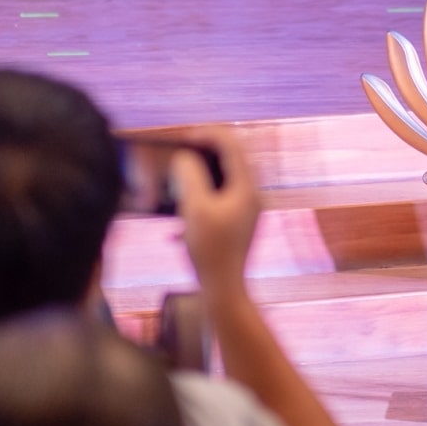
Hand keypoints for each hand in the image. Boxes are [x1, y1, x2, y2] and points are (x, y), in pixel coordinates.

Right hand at [175, 129, 259, 295]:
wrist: (224, 292)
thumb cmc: (210, 251)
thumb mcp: (194, 208)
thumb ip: (189, 175)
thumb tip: (184, 157)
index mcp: (246, 187)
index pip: (231, 144)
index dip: (206, 133)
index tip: (182, 135)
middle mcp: (250, 195)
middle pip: (229, 158)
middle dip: (202, 151)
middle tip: (178, 151)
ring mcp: (244, 211)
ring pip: (221, 179)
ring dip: (198, 176)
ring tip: (176, 184)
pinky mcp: (234, 225)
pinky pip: (215, 200)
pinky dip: (197, 200)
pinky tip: (176, 226)